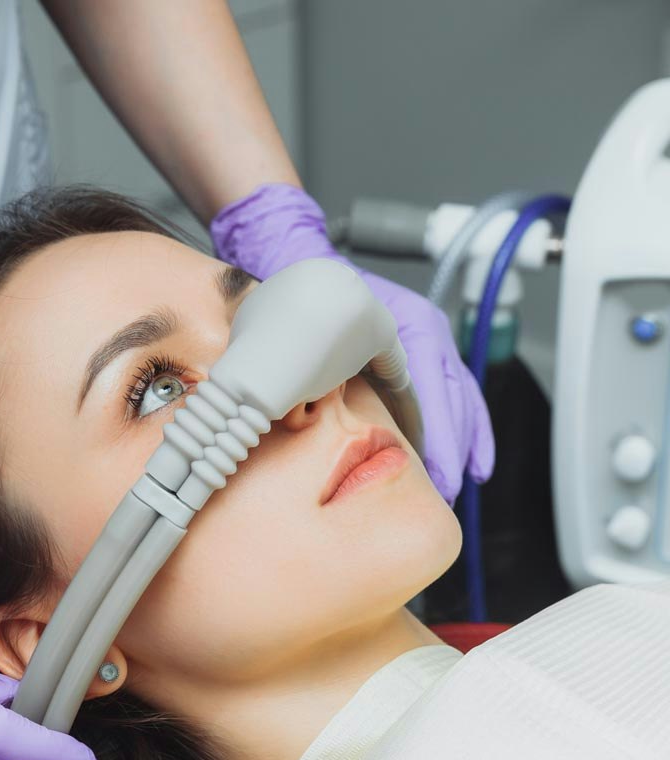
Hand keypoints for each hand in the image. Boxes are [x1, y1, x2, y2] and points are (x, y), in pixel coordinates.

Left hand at [210, 183, 494, 504]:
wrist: (303, 260)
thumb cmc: (312, 294)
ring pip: (459, 397)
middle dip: (452, 446)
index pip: (430, 387)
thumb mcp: (317, 325)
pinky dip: (461, 426)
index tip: (435, 470)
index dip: (436, 433)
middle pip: (452, 396)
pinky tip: (468, 460)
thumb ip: (322, 364)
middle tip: (445, 487)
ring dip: (463, 441)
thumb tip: (303, 411)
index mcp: (408, 322)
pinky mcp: (423, 354)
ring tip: (463, 481)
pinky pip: (451, 394)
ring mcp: (429, 341)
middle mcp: (426, 330)